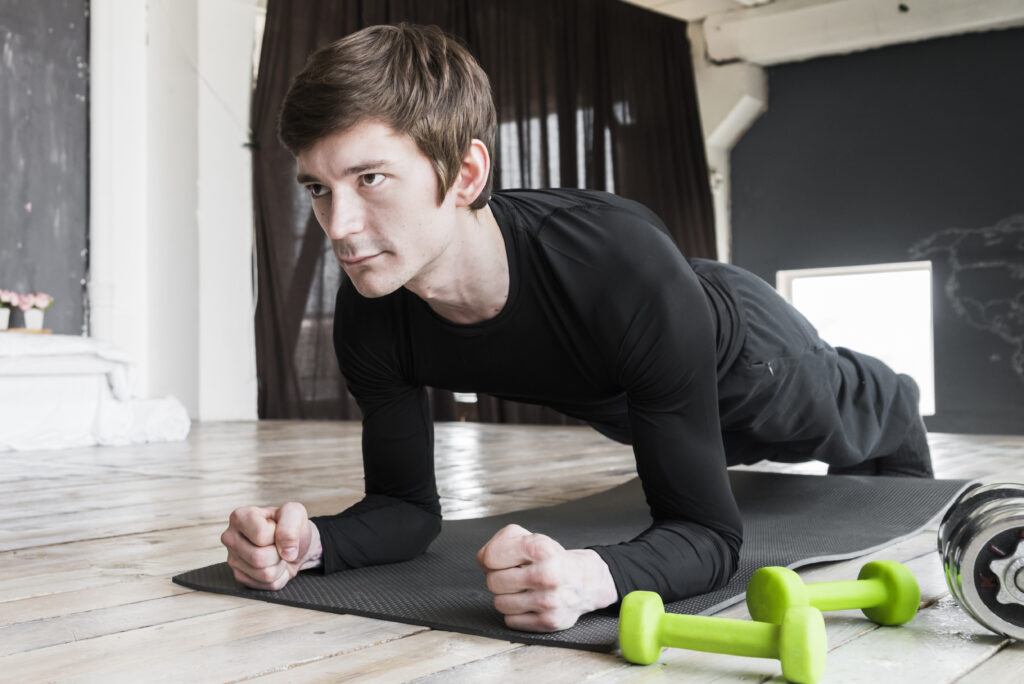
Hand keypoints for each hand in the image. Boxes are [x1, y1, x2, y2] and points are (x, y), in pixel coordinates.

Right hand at [221, 502, 321, 589]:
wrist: (293, 543)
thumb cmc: (290, 525)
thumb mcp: (295, 513)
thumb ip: (290, 527)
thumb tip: (286, 553)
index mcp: (239, 517)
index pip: (261, 535)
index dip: (279, 534)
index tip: (279, 529)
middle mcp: (230, 538)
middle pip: (259, 558)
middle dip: (279, 554)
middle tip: (279, 545)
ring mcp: (232, 559)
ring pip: (264, 574)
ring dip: (280, 566)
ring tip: (277, 554)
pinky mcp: (240, 576)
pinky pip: (266, 585)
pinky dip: (279, 577)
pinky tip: (274, 564)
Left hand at [476, 523, 617, 631]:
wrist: (585, 581)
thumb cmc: (552, 559)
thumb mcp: (529, 539)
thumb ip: (500, 544)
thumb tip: (483, 562)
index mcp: (541, 548)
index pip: (491, 557)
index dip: (493, 557)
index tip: (504, 557)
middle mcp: (548, 575)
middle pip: (493, 582)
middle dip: (500, 577)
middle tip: (516, 574)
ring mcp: (549, 601)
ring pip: (499, 603)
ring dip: (506, 596)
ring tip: (523, 588)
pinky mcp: (549, 622)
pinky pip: (510, 620)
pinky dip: (516, 613)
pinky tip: (530, 602)